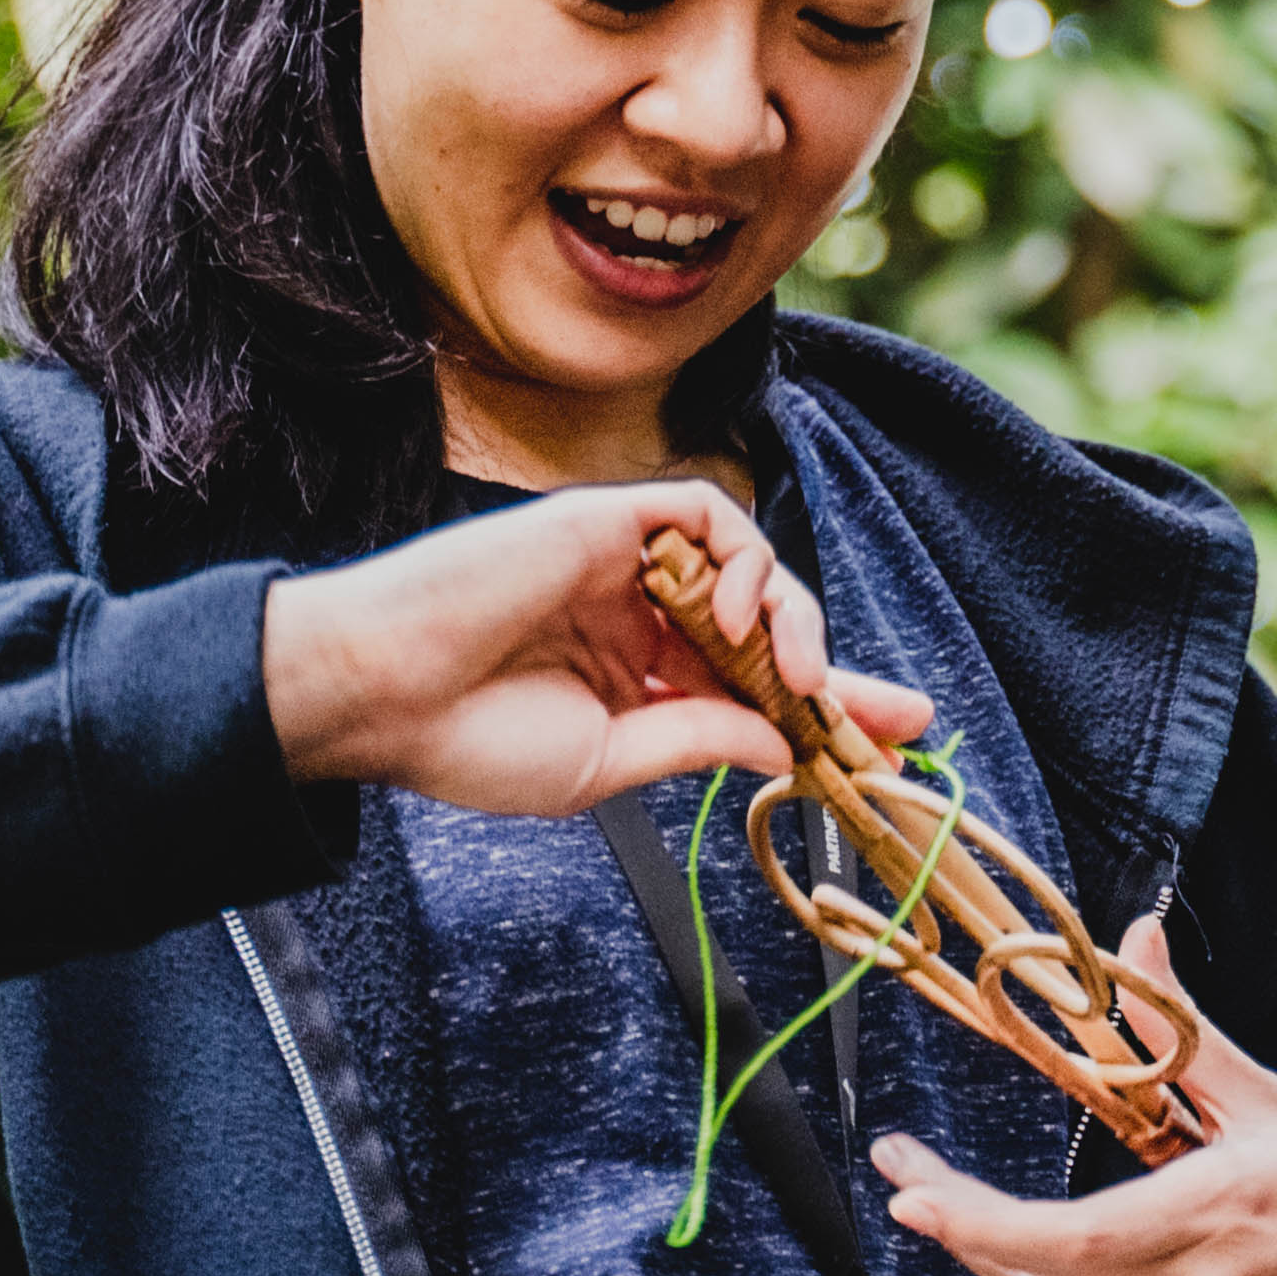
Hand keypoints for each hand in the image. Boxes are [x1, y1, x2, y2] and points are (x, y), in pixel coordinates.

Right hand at [255, 485, 930, 818]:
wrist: (380, 696)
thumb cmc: (467, 738)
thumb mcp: (608, 761)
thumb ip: (697, 738)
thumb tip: (783, 745)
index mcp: (636, 677)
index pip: (752, 684)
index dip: (827, 706)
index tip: (895, 739)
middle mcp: (640, 614)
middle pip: (768, 624)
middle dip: (840, 666)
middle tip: (889, 712)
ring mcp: (626, 564)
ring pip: (751, 565)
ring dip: (795, 618)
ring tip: (796, 676)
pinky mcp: (608, 520)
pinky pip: (706, 514)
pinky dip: (747, 560)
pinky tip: (742, 619)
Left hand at [869, 919, 1276, 1275]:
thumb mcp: (1272, 1102)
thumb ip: (1184, 1032)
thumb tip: (1137, 941)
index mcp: (1216, 1217)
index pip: (1068, 1240)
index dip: (979, 1224)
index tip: (914, 1196)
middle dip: (961, 1228)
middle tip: (910, 1181)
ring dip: (1005, 1258)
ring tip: (961, 1206)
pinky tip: (1067, 1252)